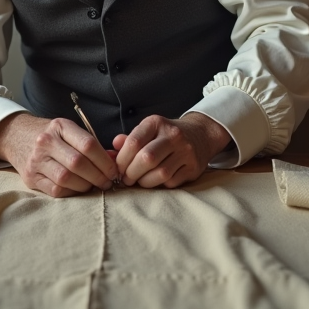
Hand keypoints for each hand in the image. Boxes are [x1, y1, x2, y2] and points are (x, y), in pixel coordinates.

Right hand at [0, 113, 118, 197]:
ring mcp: (36, 160)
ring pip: (66, 179)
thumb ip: (91, 144)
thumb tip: (115, 159)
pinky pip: (55, 190)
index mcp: (60, 126)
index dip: (105, 161)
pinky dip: (71, 192)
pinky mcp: (30, 178)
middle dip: (97, 176)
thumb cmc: (50, 135)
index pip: (88, 145)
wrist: (16, 136)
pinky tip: (77, 189)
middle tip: (106, 182)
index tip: (113, 170)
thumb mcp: (68, 131)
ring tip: (93, 186)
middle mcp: (46, 142)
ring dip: (85, 186)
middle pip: (78, 163)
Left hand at [112, 113, 232, 188]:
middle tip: (126, 179)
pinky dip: (159, 185)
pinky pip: (172, 182)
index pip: (134, 142)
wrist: (200, 134)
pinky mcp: (194, 167)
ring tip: (139, 181)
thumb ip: (128, 141)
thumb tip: (108, 153)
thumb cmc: (165, 135)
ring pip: (160, 173)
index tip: (118, 169)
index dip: (121, 160)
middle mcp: (173, 135)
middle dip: (131, 173)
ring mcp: (186, 151)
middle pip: (147, 158)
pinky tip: (155, 181)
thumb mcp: (147, 131)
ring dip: (144, 182)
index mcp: (156, 123)